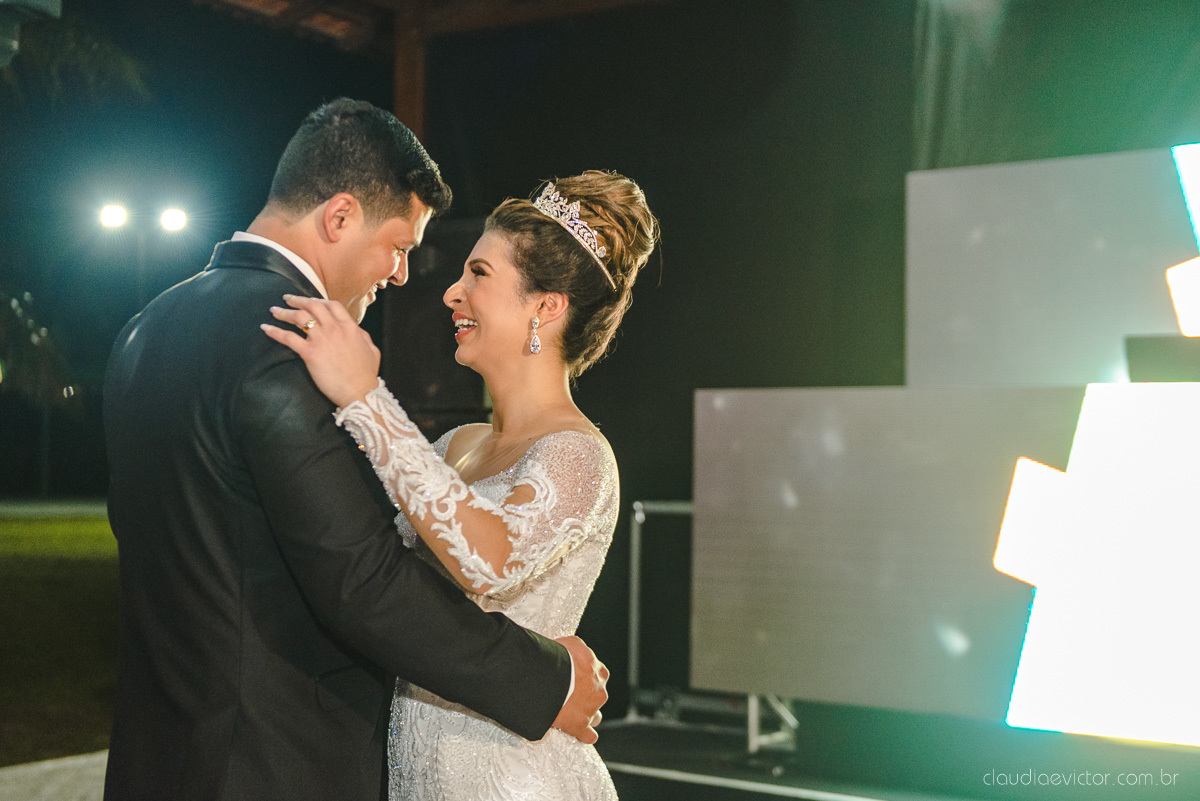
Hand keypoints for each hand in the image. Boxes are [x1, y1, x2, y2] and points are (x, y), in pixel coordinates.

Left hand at [261, 294, 380, 407]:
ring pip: (299, 317)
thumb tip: (355, 330)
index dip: (319, 300)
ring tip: (274, 310)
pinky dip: (275, 331)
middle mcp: (334, 328)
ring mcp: (321, 339)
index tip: (311, 300)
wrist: (360, 391)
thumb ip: (362, 336)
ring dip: (284, 312)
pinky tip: (265, 328)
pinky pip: (288, 338)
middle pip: (313, 305)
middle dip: (298, 300)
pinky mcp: (310, 353)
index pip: (332, 305)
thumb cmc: (366, 374)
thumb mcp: (371, 349)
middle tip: (288, 299)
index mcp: (349, 326)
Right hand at [551, 636, 608, 744]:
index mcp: (599, 672)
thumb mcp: (572, 643)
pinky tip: (584, 735)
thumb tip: (575, 651)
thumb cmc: (558, 657)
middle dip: (588, 696)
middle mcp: (599, 691)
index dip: (588, 677)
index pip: (599, 674)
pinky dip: (586, 735)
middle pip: (597, 696)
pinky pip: (588, 735)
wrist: (548, 677)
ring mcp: (591, 710)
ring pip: (595, 716)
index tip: (578, 677)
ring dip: (588, 714)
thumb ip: (578, 650)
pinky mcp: (579, 726)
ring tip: (575, 714)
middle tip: (572, 695)